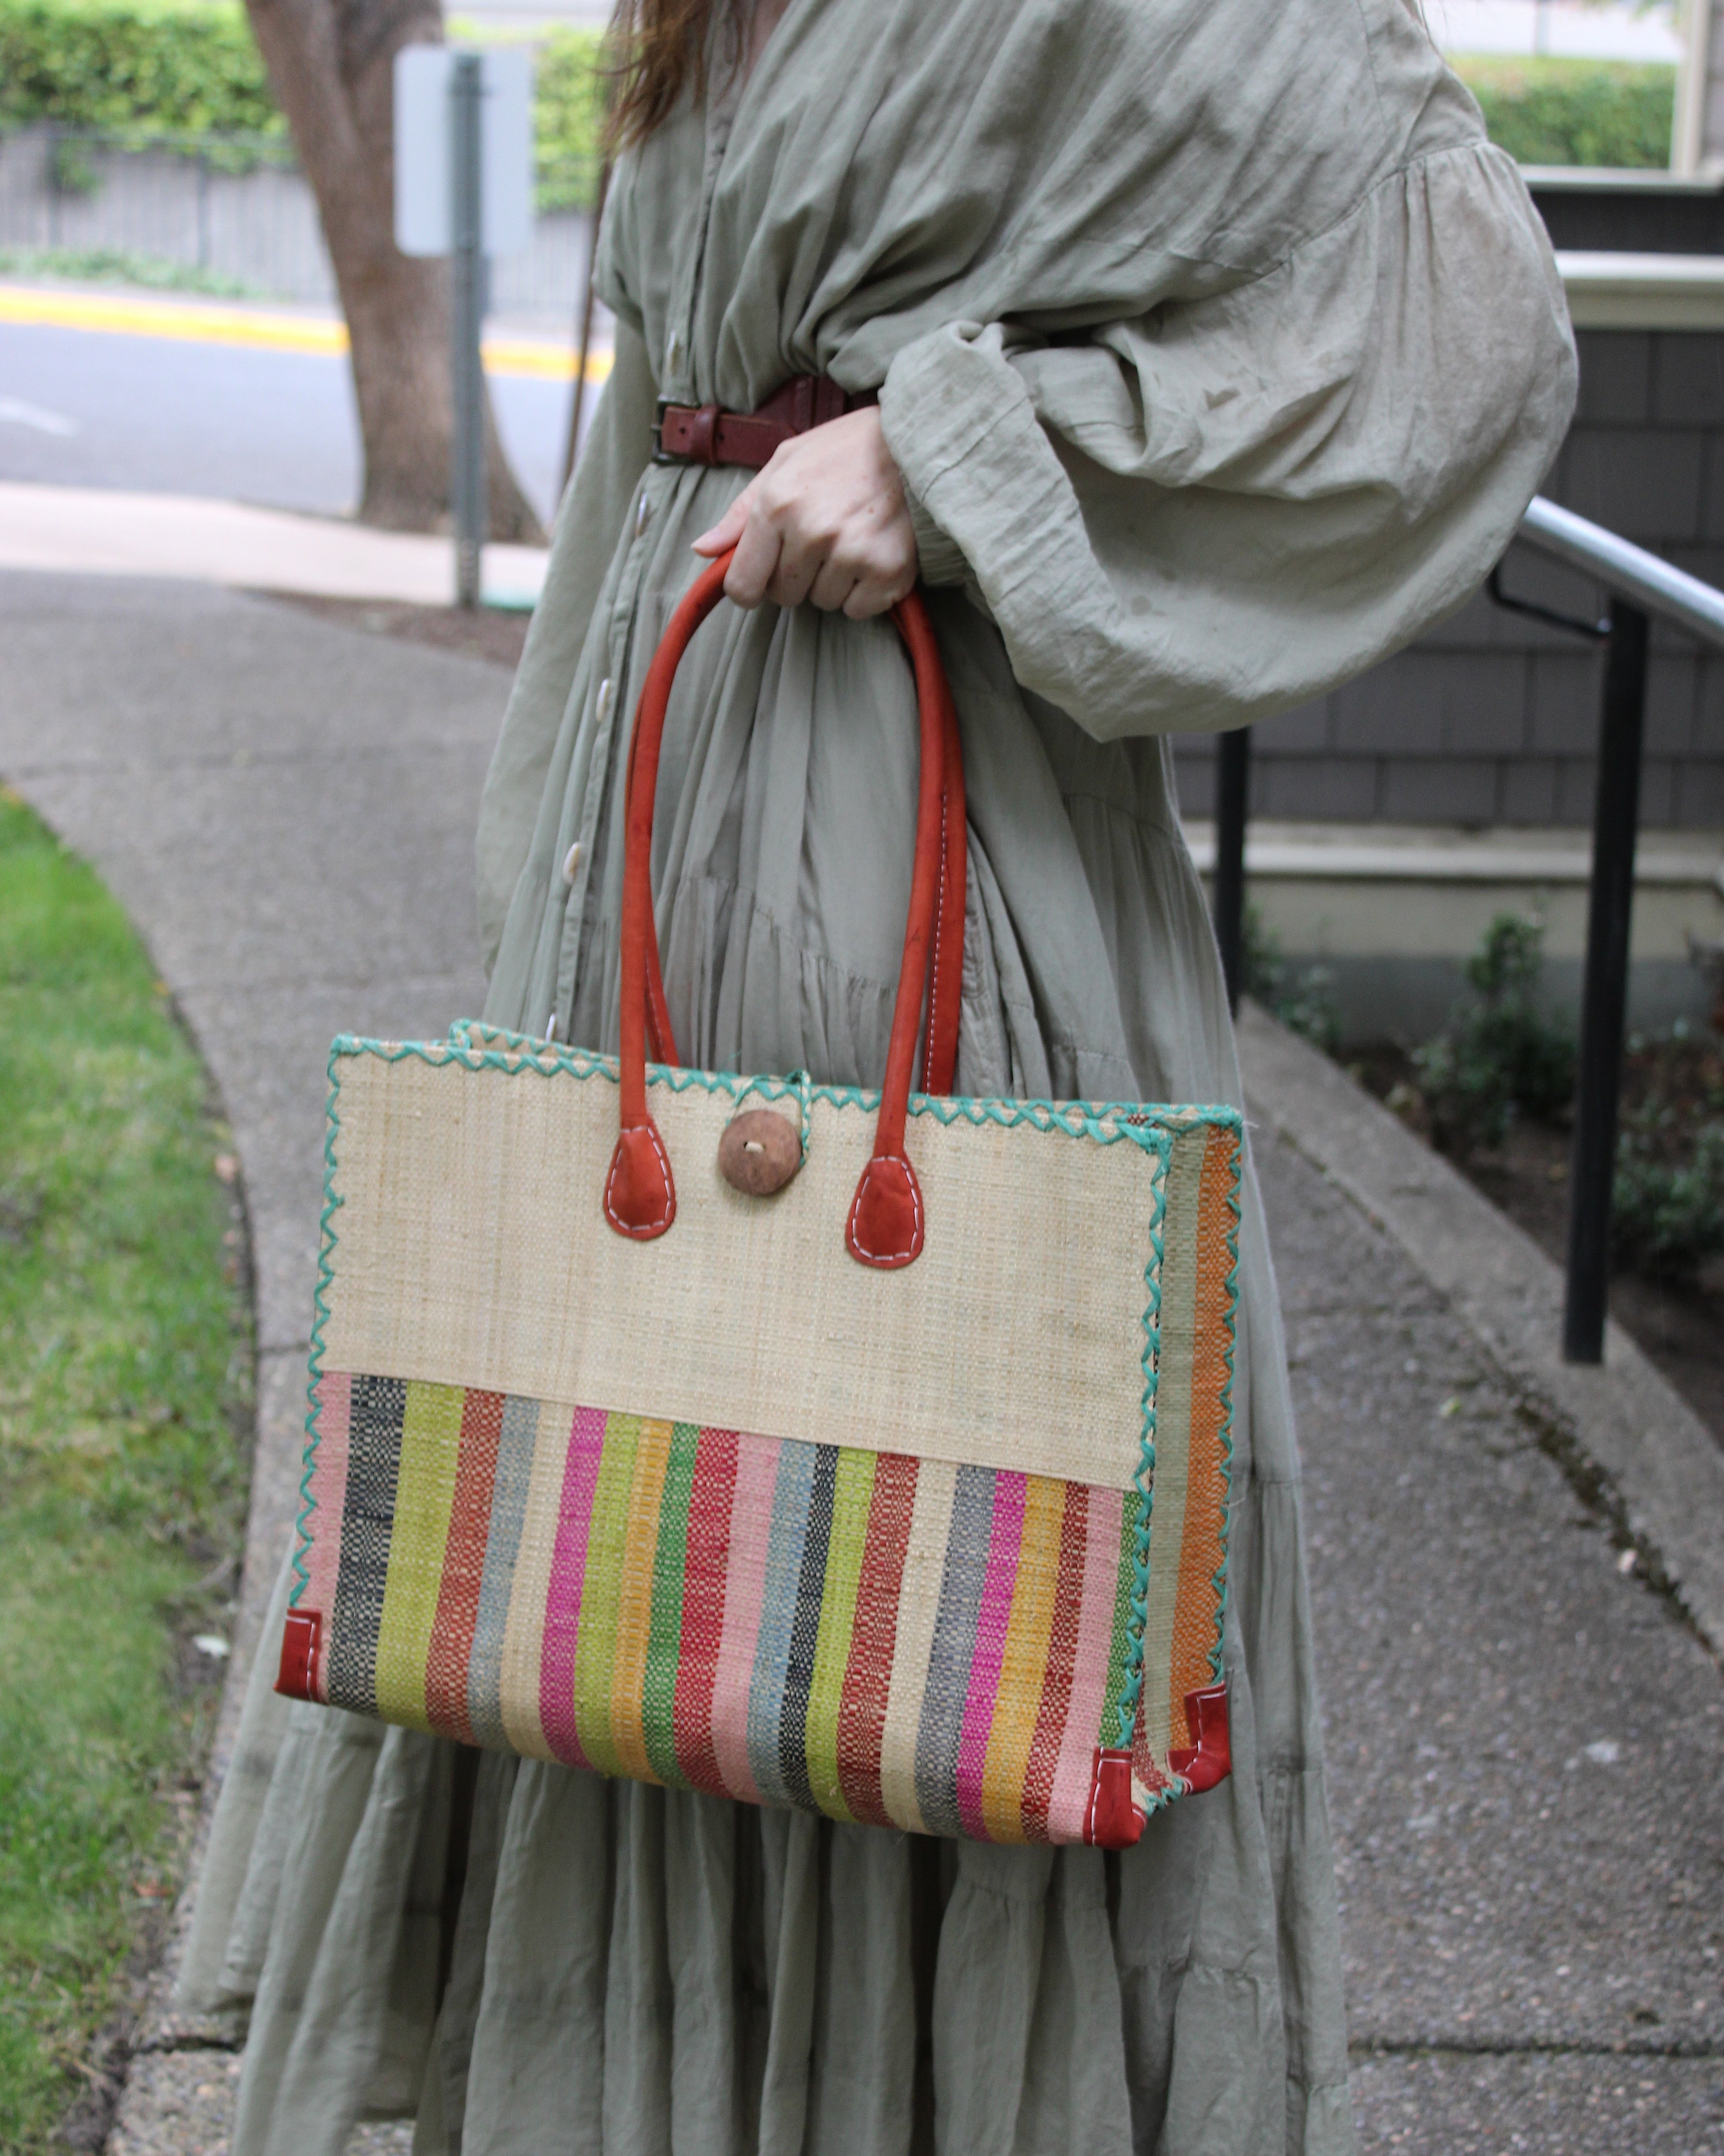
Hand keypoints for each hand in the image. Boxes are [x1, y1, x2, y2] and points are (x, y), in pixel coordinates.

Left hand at [691, 406, 917, 618]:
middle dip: (797, 577)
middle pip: (784, 596)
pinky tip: (873, 555)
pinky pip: (858, 609)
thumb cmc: (845, 450)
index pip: (743, 584)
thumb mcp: (785, 463)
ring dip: (834, 581)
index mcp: (778, 504)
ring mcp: (852, 553)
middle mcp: (812, 531)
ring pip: (823, 603)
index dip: (750, 588)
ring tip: (853, 539)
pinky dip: (865, 592)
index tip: (763, 580)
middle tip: (823, 539)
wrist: (915, 442)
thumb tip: (702, 550)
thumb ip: (742, 512)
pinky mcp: (887, 570)